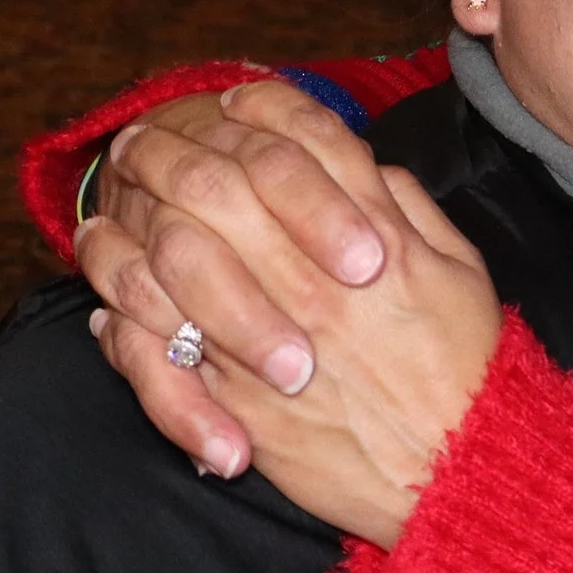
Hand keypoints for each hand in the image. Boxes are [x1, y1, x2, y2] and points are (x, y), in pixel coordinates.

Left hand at [76, 79, 437, 477]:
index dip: (263, 109)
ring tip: (107, 212)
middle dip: (168, 151)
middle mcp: (313, 279)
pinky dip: (124, 319)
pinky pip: (160, 348)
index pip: (305, 142)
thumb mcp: (461, 268)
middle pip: (217, 186)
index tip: (235, 102)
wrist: (461, 470)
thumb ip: (407, 208)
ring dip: (128, 227)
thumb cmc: (467, 367)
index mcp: (375, 238)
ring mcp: (268, 339)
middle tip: (142, 140)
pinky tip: (106, 303)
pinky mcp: (239, 401)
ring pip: (171, 259)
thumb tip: (361, 168)